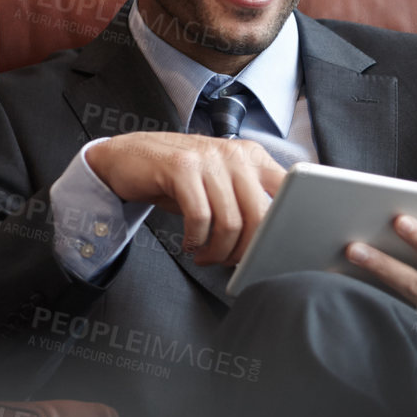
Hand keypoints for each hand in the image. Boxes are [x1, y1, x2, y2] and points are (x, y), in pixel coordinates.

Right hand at [86, 132, 284, 265]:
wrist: (128, 157)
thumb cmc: (179, 178)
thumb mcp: (221, 183)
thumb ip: (248, 200)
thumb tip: (271, 242)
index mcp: (253, 157)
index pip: (287, 191)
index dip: (286, 224)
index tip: (273, 250)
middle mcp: (236, 154)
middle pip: (260, 215)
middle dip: (247, 250)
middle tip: (230, 262)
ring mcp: (209, 159)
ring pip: (230, 221)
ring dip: (219, 250)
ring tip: (206, 256)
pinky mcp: (181, 168)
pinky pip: (200, 217)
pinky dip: (196, 240)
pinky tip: (190, 245)